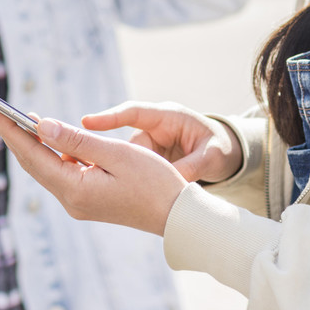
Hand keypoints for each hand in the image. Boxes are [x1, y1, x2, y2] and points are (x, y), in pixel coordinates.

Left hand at [0, 107, 186, 235]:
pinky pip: (62, 172)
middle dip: (13, 134)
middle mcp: (71, 200)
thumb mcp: (118, 153)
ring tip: (19, 118)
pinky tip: (53, 137)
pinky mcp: (88, 200)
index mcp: (75, 189)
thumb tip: (41, 126)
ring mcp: (78, 203)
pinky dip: (53, 153)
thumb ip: (77, 140)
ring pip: (46, 168)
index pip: (32, 154)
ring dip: (33, 143)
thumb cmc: (155, 182)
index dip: (9, 129)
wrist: (178, 216)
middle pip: (33, 162)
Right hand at [83, 102, 242, 184]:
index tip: (86, 122)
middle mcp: (153, 128)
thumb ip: (190, 167)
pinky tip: (135, 197)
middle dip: (119, 162)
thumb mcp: (210, 156)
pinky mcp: (146, 159)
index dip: (110, 117)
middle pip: (126, 145)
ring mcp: (148, 144)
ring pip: (127, 162)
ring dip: (131, 177)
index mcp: (168, 116)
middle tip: (123, 182)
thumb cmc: (219, 148)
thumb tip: (171, 183)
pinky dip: (132, 181)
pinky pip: (133, 169)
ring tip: (144, 195)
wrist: (223, 153)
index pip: (133, 112)